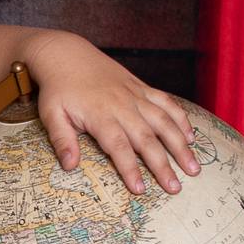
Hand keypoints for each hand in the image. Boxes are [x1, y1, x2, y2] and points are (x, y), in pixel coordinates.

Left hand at [24, 33, 200, 194]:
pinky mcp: (142, 87)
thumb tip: (69, 166)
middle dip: (163, 165)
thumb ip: (62, 140)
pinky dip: (180, 118)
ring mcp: (135, 95)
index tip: (140, 189)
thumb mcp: (51, 115)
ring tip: (193, 167)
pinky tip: (190, 135)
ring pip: (163, 121)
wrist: (67, 54)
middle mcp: (123, 105)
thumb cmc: (58, 88)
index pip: (119, 147)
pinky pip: (166, 102)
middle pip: (147, 138)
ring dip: (180, 145)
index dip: (130, 169)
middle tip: (175, 188)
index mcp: (100, 115)